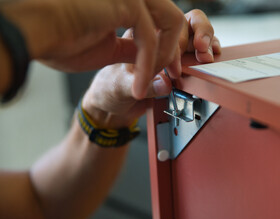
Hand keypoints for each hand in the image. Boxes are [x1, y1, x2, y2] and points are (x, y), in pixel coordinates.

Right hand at [1, 0, 183, 98]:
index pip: (164, 22)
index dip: (173, 47)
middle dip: (178, 49)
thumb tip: (158, 64)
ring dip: (167, 57)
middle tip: (174, 75)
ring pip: (170, 23)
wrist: (39, 38)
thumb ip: (135, 53)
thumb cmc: (65, 42)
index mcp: (130, 6)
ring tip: (155, 81)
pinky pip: (150, 38)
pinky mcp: (126, 3)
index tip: (172, 71)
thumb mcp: (111, 51)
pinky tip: (139, 86)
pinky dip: (148, 67)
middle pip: (174, 18)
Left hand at [82, 9, 220, 128]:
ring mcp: (169, 47)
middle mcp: (156, 37)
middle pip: (185, 21)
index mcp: (138, 33)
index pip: (164, 24)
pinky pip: (197, 48)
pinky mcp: (179, 61)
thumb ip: (143, 86)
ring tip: (208, 55)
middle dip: (198, 33)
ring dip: (207, 39)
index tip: (170, 71)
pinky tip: (211, 55)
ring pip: (195, 31)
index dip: (173, 46)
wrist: (112, 104)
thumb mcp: (120, 88)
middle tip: (201, 49)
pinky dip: (208, 49)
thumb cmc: (110, 89)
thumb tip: (165, 83)